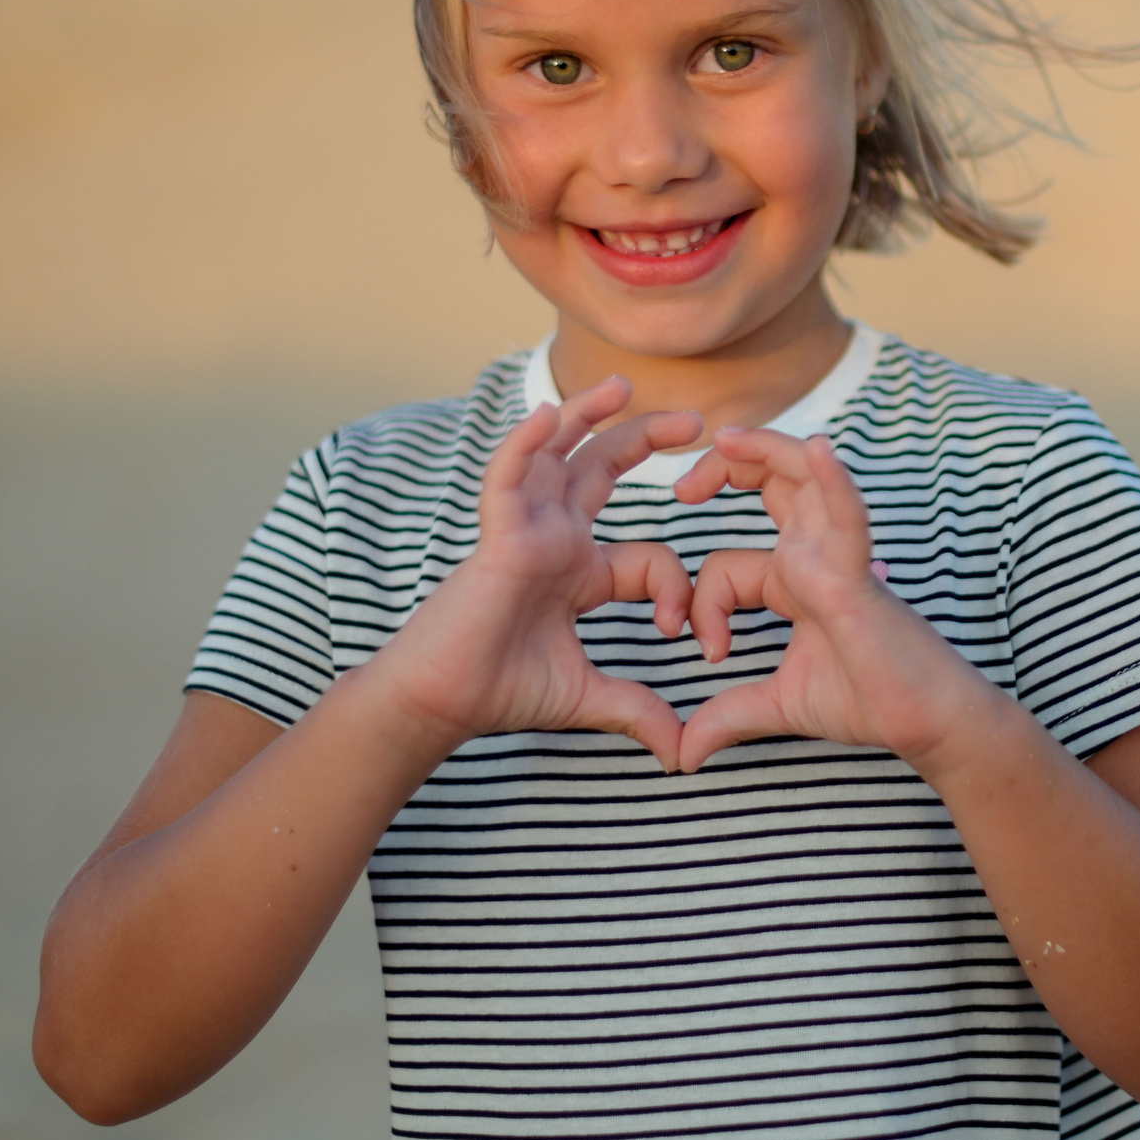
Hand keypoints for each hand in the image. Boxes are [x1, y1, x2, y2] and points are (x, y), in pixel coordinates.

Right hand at [370, 378, 702, 770]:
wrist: (442, 704)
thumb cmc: (503, 691)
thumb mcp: (588, 697)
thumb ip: (638, 712)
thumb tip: (683, 754)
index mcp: (581, 571)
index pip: (648, 555)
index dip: (677, 587)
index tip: (684, 632)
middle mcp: (555, 540)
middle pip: (603, 471)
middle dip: (647, 439)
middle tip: (697, 418)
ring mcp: (524, 532)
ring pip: (556, 456)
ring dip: (587, 417)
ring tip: (621, 384)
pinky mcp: (496, 538)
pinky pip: (508, 479)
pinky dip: (525, 445)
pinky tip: (548, 416)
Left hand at [670, 429, 993, 775]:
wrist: (923, 723)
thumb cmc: (866, 700)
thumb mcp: (777, 704)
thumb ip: (728, 717)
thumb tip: (681, 755)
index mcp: (794, 576)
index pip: (726, 564)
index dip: (700, 604)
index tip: (707, 654)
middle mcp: (815, 555)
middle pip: (770, 483)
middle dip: (723, 468)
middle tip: (681, 486)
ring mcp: (839, 559)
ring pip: (803, 480)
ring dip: (766, 450)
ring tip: (725, 437)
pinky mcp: (859, 577)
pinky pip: (848, 519)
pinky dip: (834, 483)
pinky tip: (818, 450)